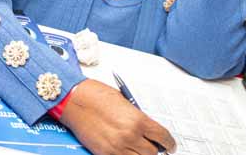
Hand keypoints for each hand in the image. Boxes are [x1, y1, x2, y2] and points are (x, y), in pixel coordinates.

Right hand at [59, 79, 176, 153]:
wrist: (75, 100)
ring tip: (141, 150)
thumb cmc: (96, 96)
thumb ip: (138, 118)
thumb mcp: (125, 104)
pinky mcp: (105, 154)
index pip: (163, 137)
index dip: (169, 143)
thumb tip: (148, 131)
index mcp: (138, 120)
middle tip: (156, 148)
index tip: (170, 146)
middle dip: (156, 150)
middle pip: (153, 153)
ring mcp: (117, 147)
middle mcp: (130, 135)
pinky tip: (128, 153)